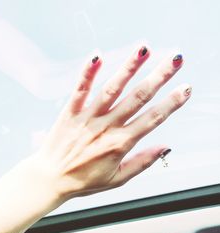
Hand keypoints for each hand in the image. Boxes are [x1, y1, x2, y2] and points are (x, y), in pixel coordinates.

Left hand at [34, 46, 190, 199]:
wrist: (50, 178)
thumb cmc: (83, 180)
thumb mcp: (117, 179)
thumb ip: (142, 162)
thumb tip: (164, 147)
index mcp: (120, 143)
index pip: (152, 119)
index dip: (171, 103)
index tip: (184, 89)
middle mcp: (106, 127)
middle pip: (137, 97)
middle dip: (158, 77)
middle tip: (174, 60)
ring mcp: (88, 117)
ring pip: (112, 88)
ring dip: (129, 68)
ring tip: (143, 50)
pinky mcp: (70, 112)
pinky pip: (81, 89)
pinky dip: (89, 72)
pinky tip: (98, 56)